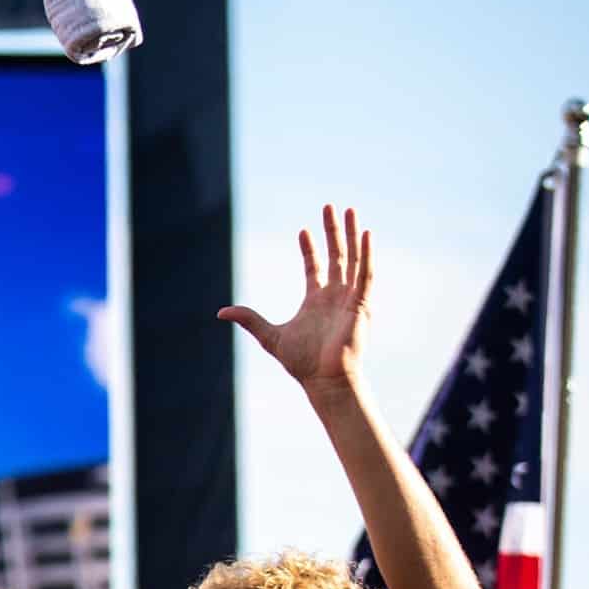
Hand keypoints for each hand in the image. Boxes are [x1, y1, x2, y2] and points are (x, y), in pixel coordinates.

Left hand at [219, 204, 372, 395]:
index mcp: (317, 300)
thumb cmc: (302, 363)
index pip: (315, 266)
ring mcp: (350, 298)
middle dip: (334, 231)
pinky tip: (366, 235)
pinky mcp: (362, 304)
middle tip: (330, 207)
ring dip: (352, 234)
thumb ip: (249, 320)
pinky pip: (366, 275)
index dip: (310, 248)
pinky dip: (367, 255)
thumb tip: (221, 312)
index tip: (302, 230)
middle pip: (336, 255)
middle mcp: (336, 295)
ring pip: (353, 259)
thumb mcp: (270, 336)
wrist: (325, 380)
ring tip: (351, 210)